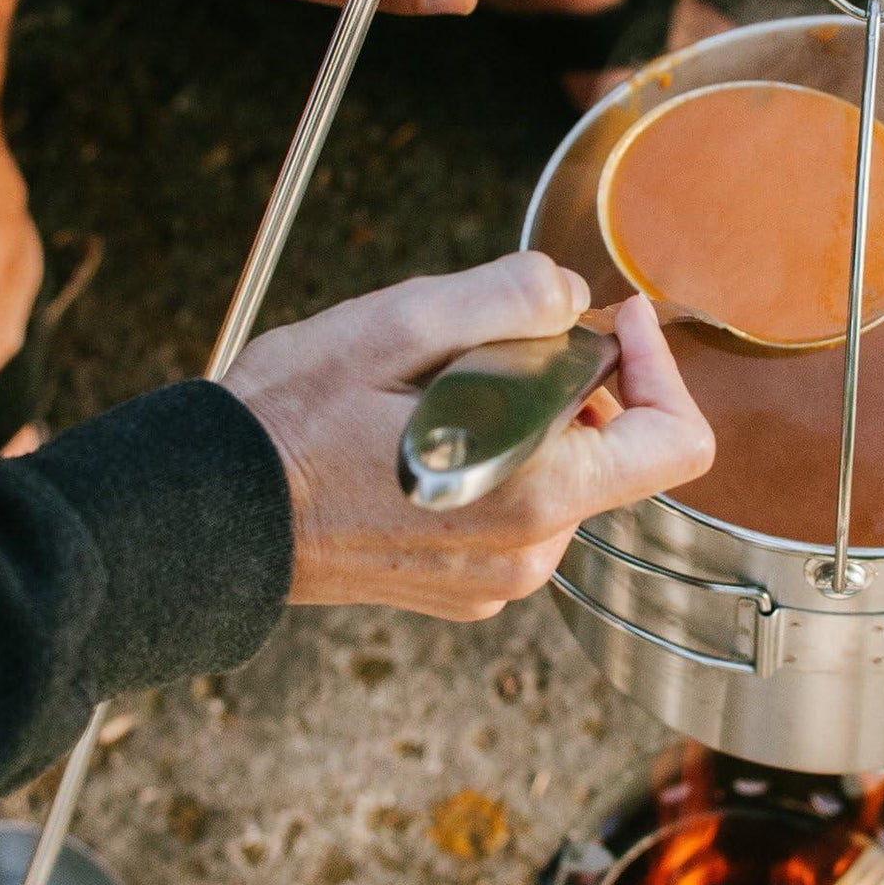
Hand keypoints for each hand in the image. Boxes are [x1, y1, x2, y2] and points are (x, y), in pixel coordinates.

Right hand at [222, 253, 714, 620]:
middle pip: (617, 451)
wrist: (209, 514)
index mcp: (534, 494)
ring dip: (533, 418)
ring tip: (443, 390)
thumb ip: (510, 296)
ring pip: (569, 476)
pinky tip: (429, 435)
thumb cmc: (292, 421)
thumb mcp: (399, 324)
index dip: (658, 366)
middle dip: (576, 381)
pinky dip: (504, 459)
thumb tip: (575, 299)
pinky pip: (525, 510)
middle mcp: (530, 553)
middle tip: (495, 342)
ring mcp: (500, 580)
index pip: (674, 441)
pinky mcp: (470, 588)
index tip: (611, 320)